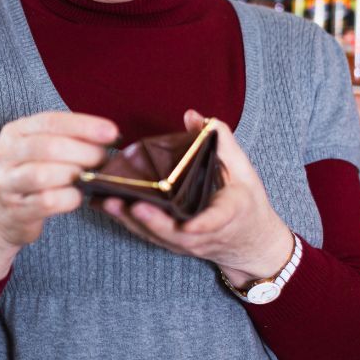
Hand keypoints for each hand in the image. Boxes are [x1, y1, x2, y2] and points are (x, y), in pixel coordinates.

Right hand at [0, 112, 117, 279]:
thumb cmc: (30, 177)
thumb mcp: (39, 150)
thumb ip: (66, 139)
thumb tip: (108, 135)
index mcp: (15, 132)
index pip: (51, 121)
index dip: (84, 126)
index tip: (112, 132)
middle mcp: (5, 155)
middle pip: (49, 147)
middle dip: (84, 152)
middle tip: (102, 160)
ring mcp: (7, 183)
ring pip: (44, 174)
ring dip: (74, 175)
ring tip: (88, 178)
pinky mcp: (15, 210)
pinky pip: (47, 202)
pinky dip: (69, 198)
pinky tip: (76, 196)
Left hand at [102, 110, 294, 287]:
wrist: (252, 243)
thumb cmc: (246, 202)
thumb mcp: (243, 170)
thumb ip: (221, 142)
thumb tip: (193, 116)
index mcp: (229, 214)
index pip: (216, 221)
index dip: (202, 225)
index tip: (189, 225)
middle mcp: (205, 234)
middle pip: (178, 232)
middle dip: (154, 221)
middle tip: (133, 205)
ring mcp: (187, 242)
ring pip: (158, 236)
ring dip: (132, 221)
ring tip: (110, 203)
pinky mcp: (172, 244)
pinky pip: (148, 234)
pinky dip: (127, 222)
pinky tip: (107, 207)